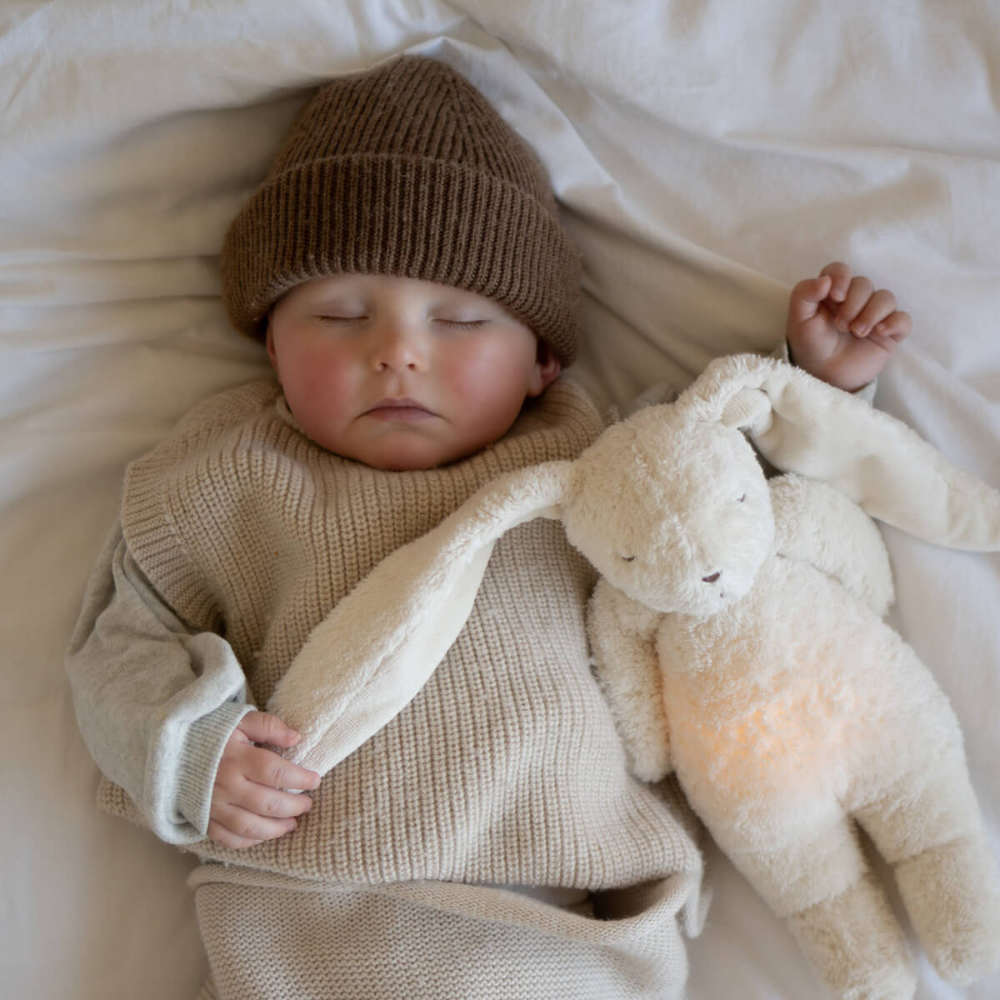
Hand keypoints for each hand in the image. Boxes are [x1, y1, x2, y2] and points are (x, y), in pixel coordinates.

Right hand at [208, 711, 320, 849]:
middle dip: (293, 806)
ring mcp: (212, 804)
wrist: (168, 747)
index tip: (315, 780)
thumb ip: (268, 726)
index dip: (300, 778)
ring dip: (275, 829)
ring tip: (292, 824)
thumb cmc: (209, 731)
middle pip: (266, 802)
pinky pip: (226, 838)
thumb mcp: (238, 719)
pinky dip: (247, 841)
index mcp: (236, 757)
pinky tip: (263, 835)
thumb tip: (295, 737)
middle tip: (308, 804)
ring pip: (249, 826)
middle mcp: (225, 784)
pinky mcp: (202, 817)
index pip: (275, 772)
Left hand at [786, 262, 910, 391]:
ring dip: (872, 313)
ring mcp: (874, 315)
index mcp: (832, 293)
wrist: (822, 374)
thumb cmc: (809, 345)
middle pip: (864, 283)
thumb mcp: (798, 320)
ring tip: (857, 332)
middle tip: (841, 325)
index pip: (840, 269)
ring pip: (886, 297)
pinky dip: (895, 322)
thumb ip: (804, 294)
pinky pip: (903, 320)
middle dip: (854, 303)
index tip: (834, 296)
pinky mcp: (888, 333)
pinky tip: (880, 332)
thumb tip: (825, 279)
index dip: (841, 277)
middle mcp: (855, 300)